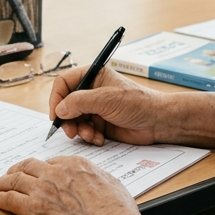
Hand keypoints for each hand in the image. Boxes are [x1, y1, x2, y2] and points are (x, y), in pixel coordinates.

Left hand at [0, 156, 158, 214]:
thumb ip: (98, 180)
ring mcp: (43, 189)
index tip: (37, 174)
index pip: (51, 162)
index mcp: (76, 165)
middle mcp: (57, 172)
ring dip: (2, 183)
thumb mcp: (112, 185)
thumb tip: (95, 184)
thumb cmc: (119, 214)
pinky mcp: (34, 208)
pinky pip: (10, 199)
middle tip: (10, 175)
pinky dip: (0, 198)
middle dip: (16, 170)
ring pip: (15, 180)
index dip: (41, 169)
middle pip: (28, 166)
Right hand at [50, 66, 165, 145]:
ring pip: (74, 120)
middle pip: (66, 104)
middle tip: (70, 131)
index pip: (64, 83)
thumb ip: (79, 102)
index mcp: (93, 76)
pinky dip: (89, 137)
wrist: (158, 122)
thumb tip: (60, 109)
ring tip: (90, 135)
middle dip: (67, 119)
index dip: (57, 98)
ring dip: (79, 130)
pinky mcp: (100, 124)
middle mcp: (92, 91)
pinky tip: (100, 139)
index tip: (56, 114)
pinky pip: (85, 131)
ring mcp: (96, 108)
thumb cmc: (138, 103)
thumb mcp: (106, 99)